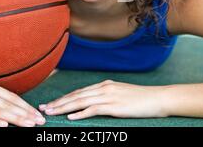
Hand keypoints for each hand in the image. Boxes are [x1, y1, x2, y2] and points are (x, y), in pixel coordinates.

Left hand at [38, 80, 169, 119]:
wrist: (158, 98)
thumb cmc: (141, 99)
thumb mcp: (121, 94)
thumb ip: (107, 96)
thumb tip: (94, 103)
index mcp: (104, 85)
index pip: (79, 92)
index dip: (64, 98)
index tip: (52, 103)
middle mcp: (104, 88)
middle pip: (76, 95)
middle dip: (59, 102)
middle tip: (44, 108)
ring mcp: (108, 96)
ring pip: (81, 101)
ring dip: (64, 108)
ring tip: (51, 113)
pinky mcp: (114, 106)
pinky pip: (93, 110)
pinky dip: (80, 113)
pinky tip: (71, 118)